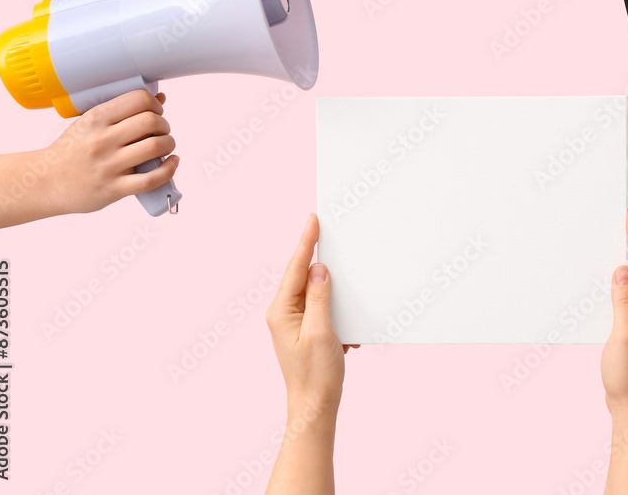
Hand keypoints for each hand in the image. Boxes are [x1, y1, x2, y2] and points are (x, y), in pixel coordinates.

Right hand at [44, 90, 177, 212]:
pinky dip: (169, 169)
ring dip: (169, 144)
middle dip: (164, 125)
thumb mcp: (89, 124)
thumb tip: (160, 96)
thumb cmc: (71, 151)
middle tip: (161, 131)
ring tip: (165, 146)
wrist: (45, 182)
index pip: (139, 99)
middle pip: (151, 122)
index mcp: (96, 119)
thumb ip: (122, 111)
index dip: (155, 105)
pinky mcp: (114, 189)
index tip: (155, 112)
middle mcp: (102, 140)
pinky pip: (151, 179)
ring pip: (155, 147)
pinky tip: (171, 162)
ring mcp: (108, 165)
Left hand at [266, 214, 357, 424]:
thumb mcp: (321, 331)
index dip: (306, 243)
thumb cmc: (316, 375)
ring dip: (333, 294)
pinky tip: (346, 328)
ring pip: (315, 293)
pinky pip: (321, 309)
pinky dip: (336, 312)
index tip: (313, 220)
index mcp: (281, 311)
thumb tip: (319, 269)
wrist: (314, 407)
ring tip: (344, 291)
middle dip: (320, 262)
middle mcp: (283, 314)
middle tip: (330, 236)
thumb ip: (319, 297)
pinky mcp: (305, 331)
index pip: (295, 269)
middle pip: (303, 277)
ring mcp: (293, 323)